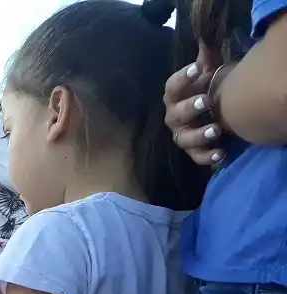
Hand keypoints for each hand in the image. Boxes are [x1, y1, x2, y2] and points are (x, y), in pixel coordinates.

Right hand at [164, 42, 227, 165]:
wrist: (211, 114)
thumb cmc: (206, 90)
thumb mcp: (207, 72)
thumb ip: (205, 58)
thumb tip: (206, 38)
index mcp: (175, 97)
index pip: (172, 87)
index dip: (182, 78)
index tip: (195, 69)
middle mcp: (175, 117)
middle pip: (176, 114)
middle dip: (190, 108)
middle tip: (207, 101)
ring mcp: (183, 135)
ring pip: (184, 138)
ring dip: (198, 135)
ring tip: (215, 130)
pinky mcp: (194, 151)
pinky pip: (196, 157)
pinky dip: (207, 156)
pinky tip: (221, 152)